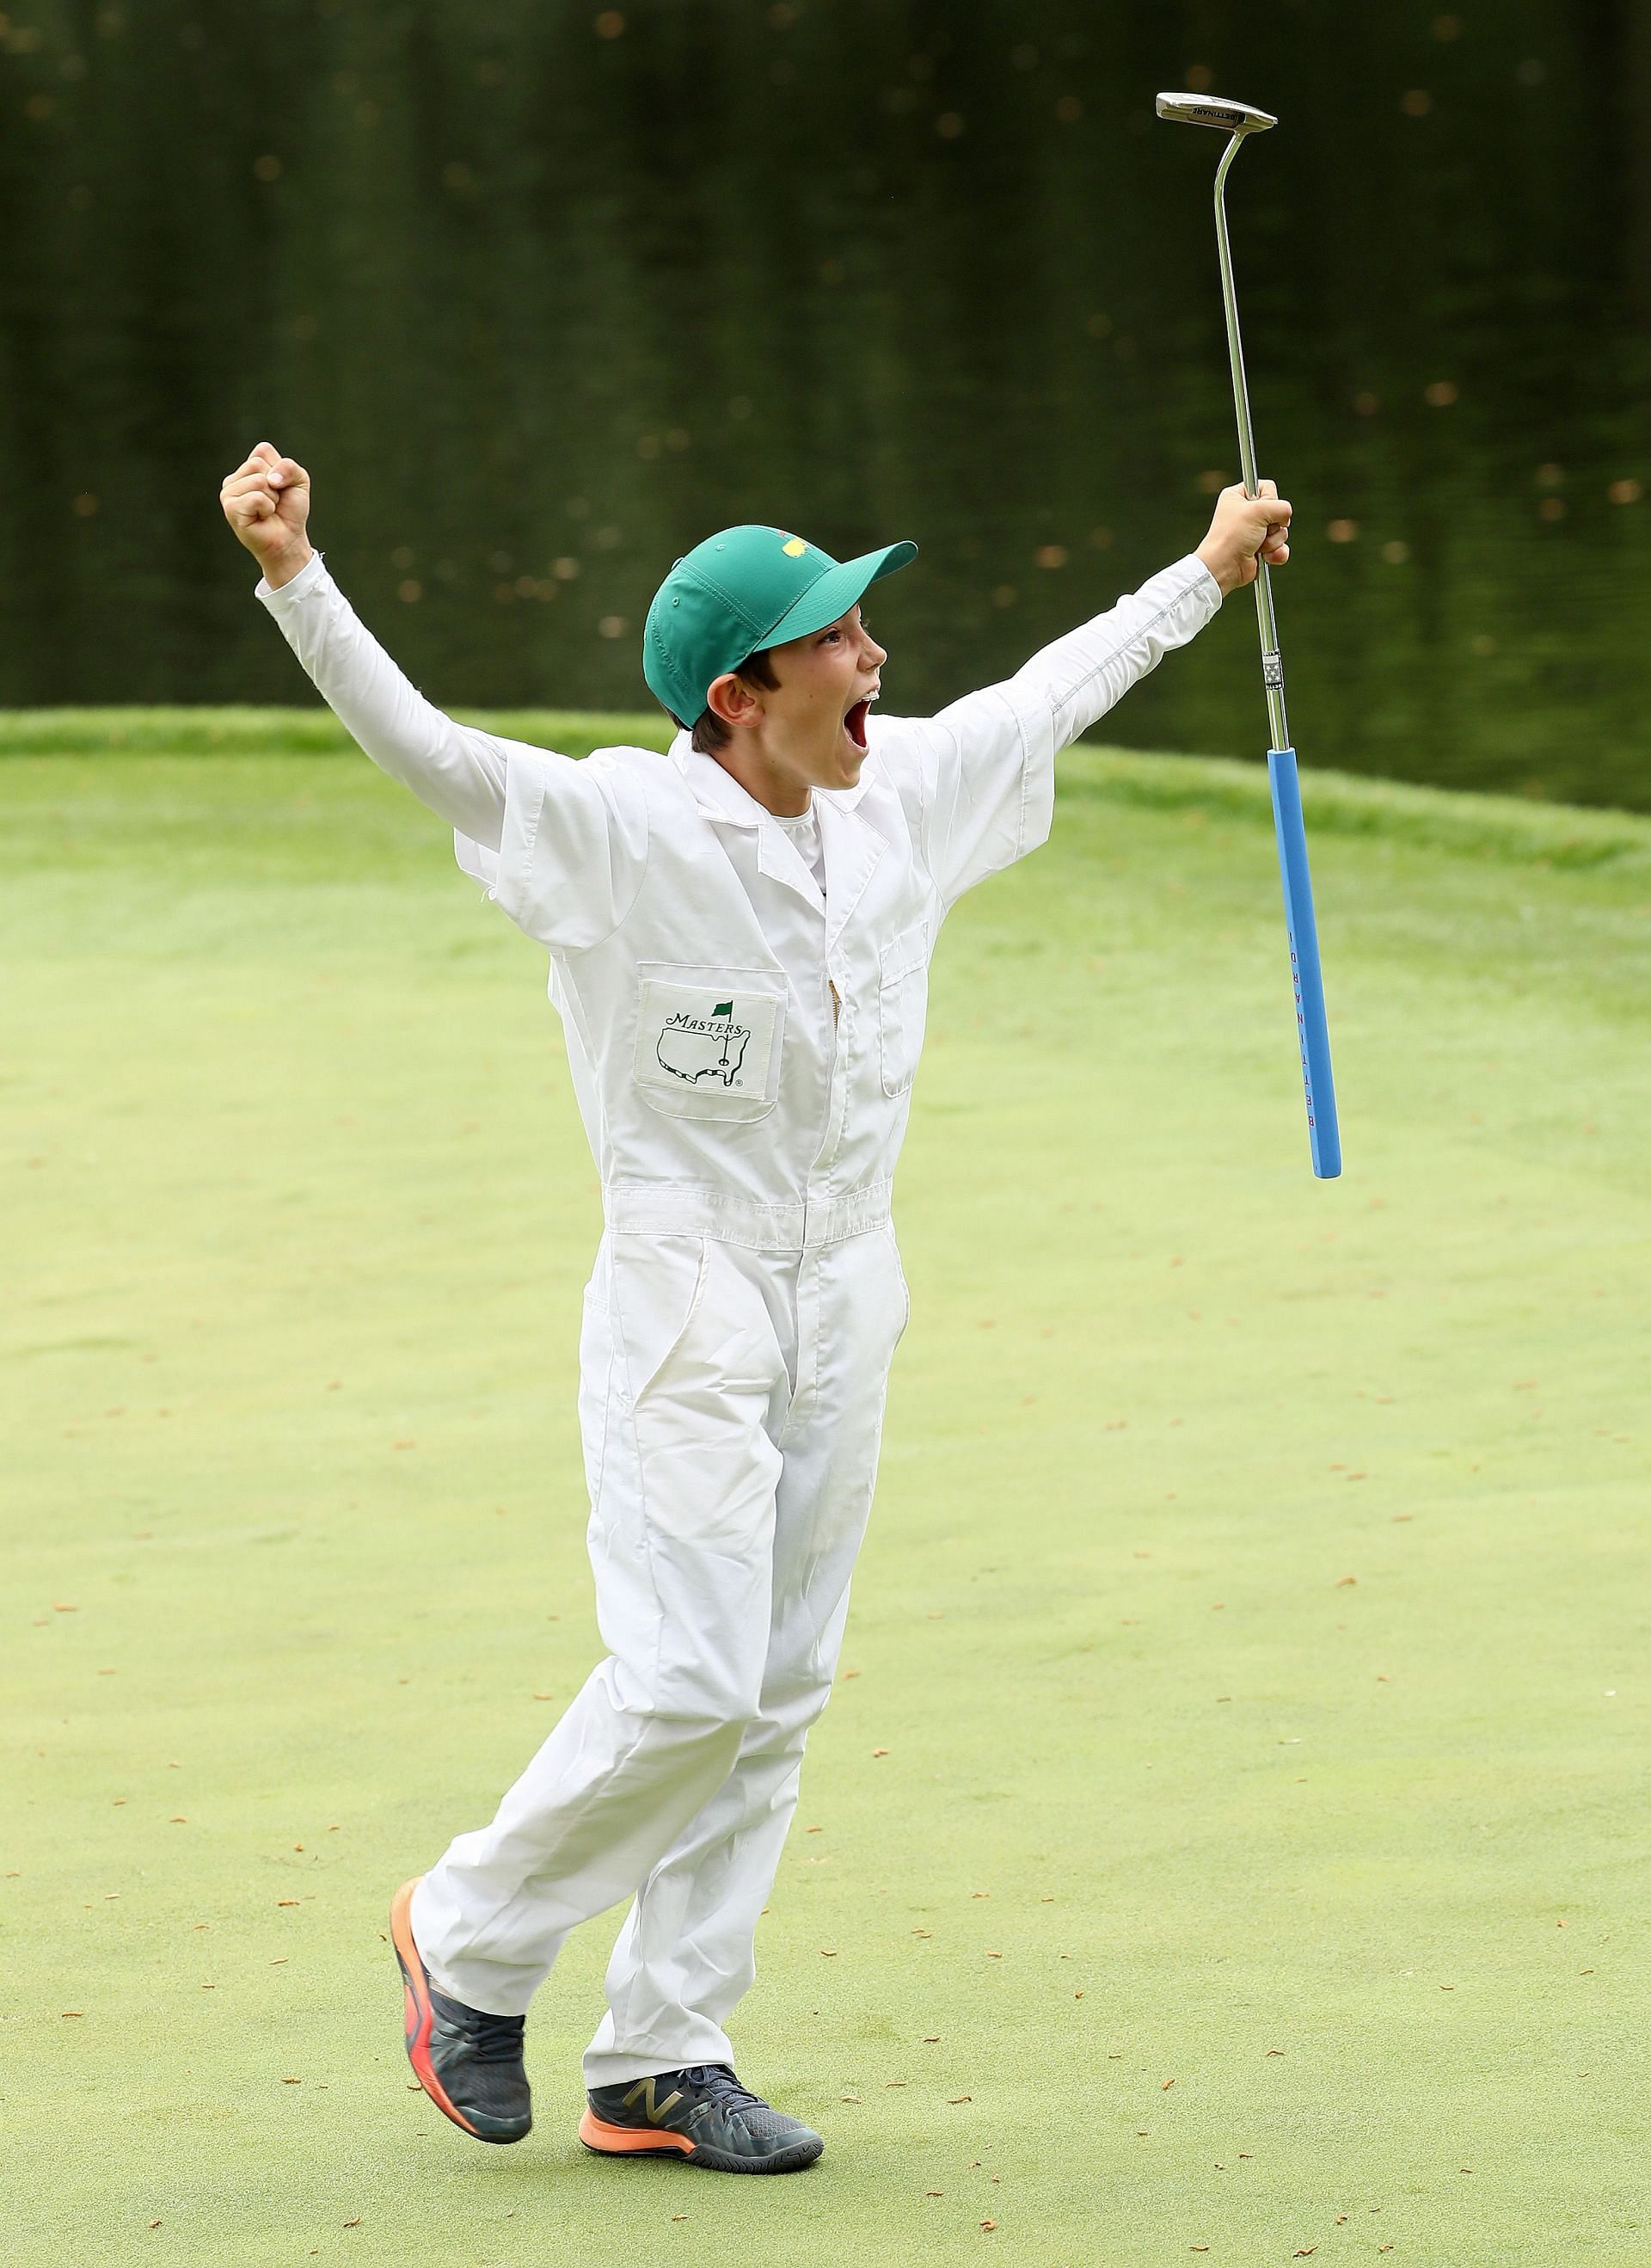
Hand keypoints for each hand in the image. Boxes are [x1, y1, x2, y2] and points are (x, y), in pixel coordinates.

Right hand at [220, 442, 313, 586]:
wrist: (289, 539)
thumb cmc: (290, 511)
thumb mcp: (299, 481)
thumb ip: (289, 467)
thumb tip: (269, 479)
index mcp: (247, 468)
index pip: (262, 450)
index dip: (281, 469)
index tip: (280, 487)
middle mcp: (234, 479)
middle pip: (257, 464)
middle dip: (276, 485)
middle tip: (274, 502)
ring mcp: (229, 493)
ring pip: (257, 480)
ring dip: (272, 498)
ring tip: (268, 510)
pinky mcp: (231, 508)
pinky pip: (256, 498)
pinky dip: (267, 508)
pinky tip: (262, 517)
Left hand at [1195, 478, 1291, 596]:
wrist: (1224, 567)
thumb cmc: (1232, 537)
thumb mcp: (1259, 510)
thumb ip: (1281, 506)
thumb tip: (1286, 517)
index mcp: (1238, 496)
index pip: (1268, 487)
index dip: (1270, 500)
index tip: (1259, 511)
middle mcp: (1246, 512)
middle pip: (1277, 511)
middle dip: (1272, 525)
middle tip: (1258, 530)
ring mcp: (1254, 531)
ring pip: (1281, 530)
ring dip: (1273, 540)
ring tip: (1257, 546)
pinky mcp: (1260, 548)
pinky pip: (1281, 547)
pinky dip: (1277, 553)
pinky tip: (1267, 557)